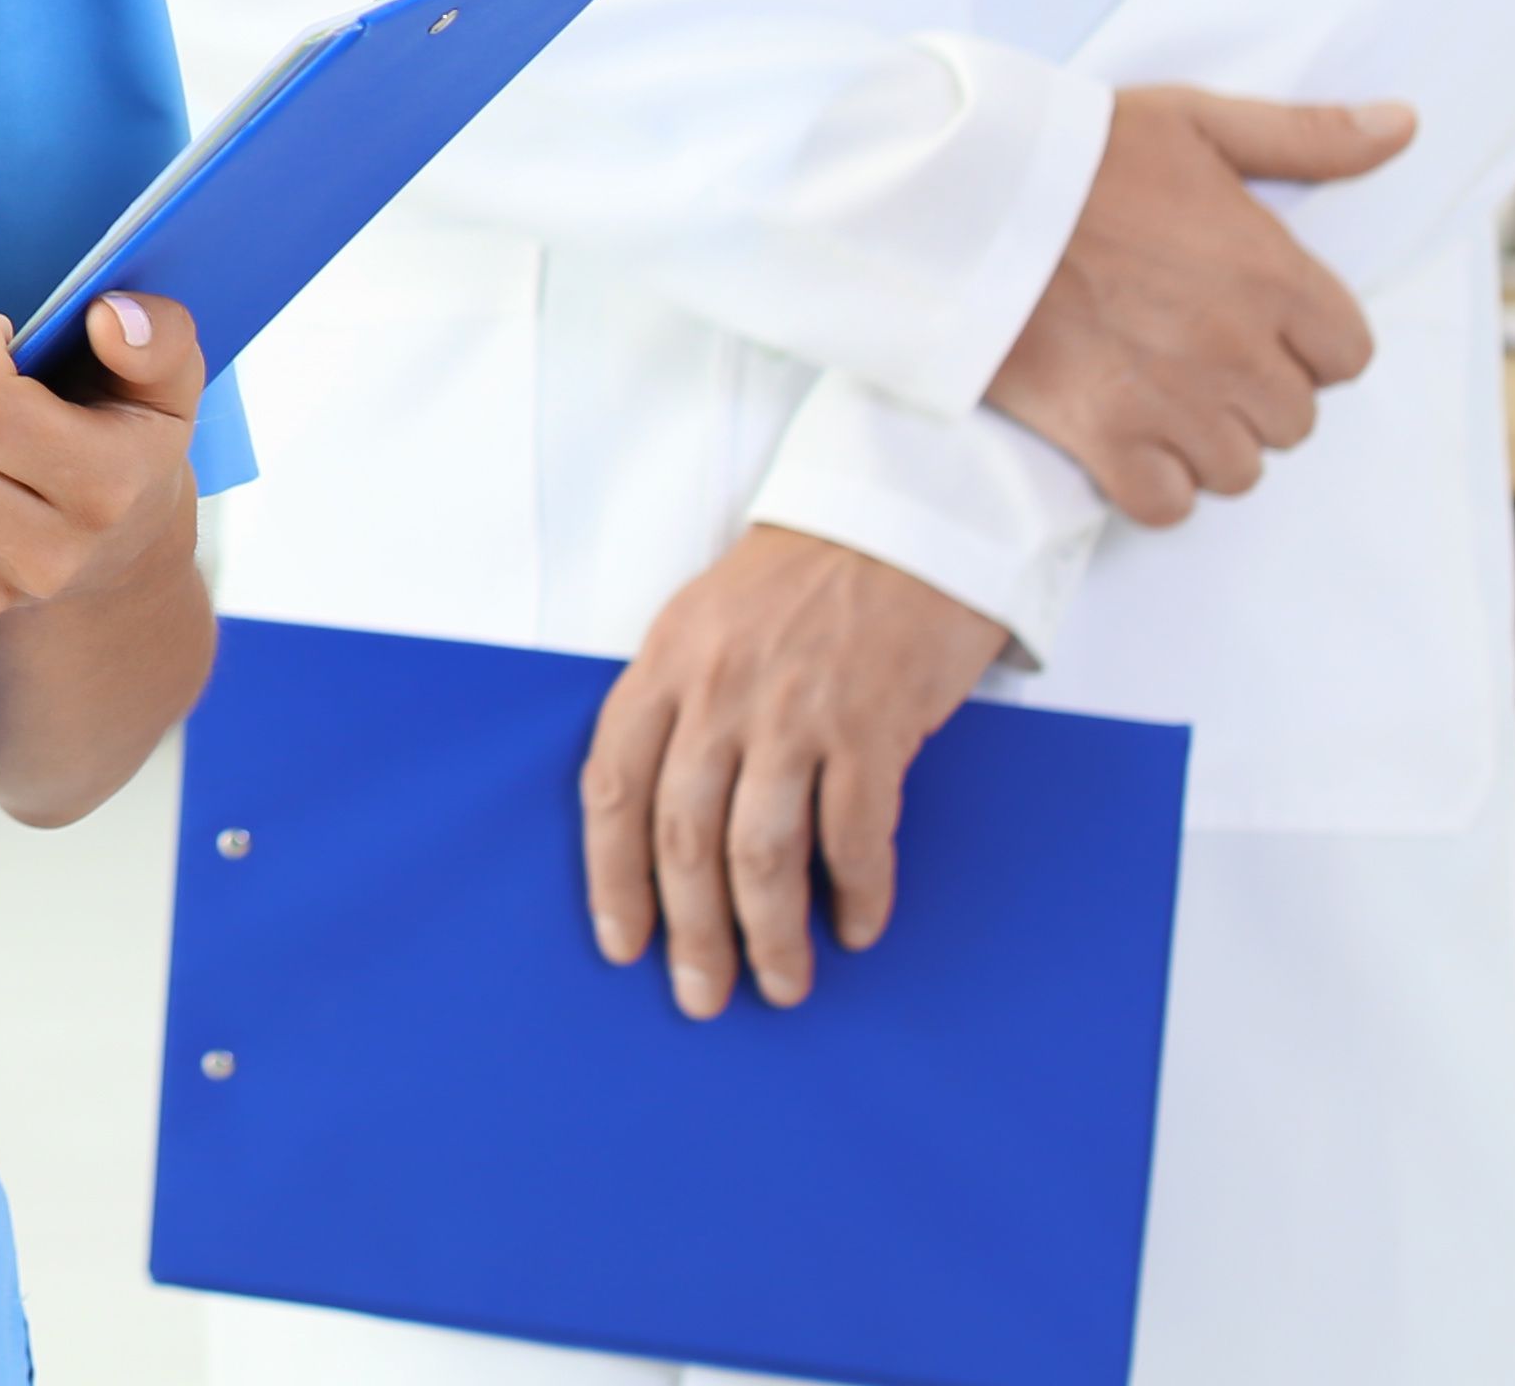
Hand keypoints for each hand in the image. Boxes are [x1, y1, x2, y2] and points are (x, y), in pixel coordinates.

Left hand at [581, 527, 1003, 1016]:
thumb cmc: (799, 579)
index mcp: (665, 665)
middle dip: (692, 932)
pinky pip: (857, 835)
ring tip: (781, 984)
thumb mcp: (705, 623)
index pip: (613, 787)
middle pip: (685, 839)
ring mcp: (796, 710)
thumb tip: (663, 824)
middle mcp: (719, 692)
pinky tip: (859, 927)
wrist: (902, 517)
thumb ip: (677, 707)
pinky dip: (858, 894)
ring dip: (772, 934)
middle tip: (702, 997)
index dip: (612, 876)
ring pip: (764, 852)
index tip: (621, 945)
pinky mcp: (874, 725)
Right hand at [987, 83, 1412, 527]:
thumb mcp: (1194, 122)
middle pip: (1295, 419)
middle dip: (1256, 393)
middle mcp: (1237, 350)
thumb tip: (1404, 126)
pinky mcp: (1103, 438)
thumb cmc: (1075, 155)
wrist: (956, 197)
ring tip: (1160, 396)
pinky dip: (1154, 484)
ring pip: (1239, 468)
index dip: (1306, 342)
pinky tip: (1127, 441)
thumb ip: (1307, 136)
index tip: (1255, 320)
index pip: (1348, 355)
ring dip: (1208, 442)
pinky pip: (1167, 503)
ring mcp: (1172, 402)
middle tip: (1196, 354)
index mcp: (1273, 275)